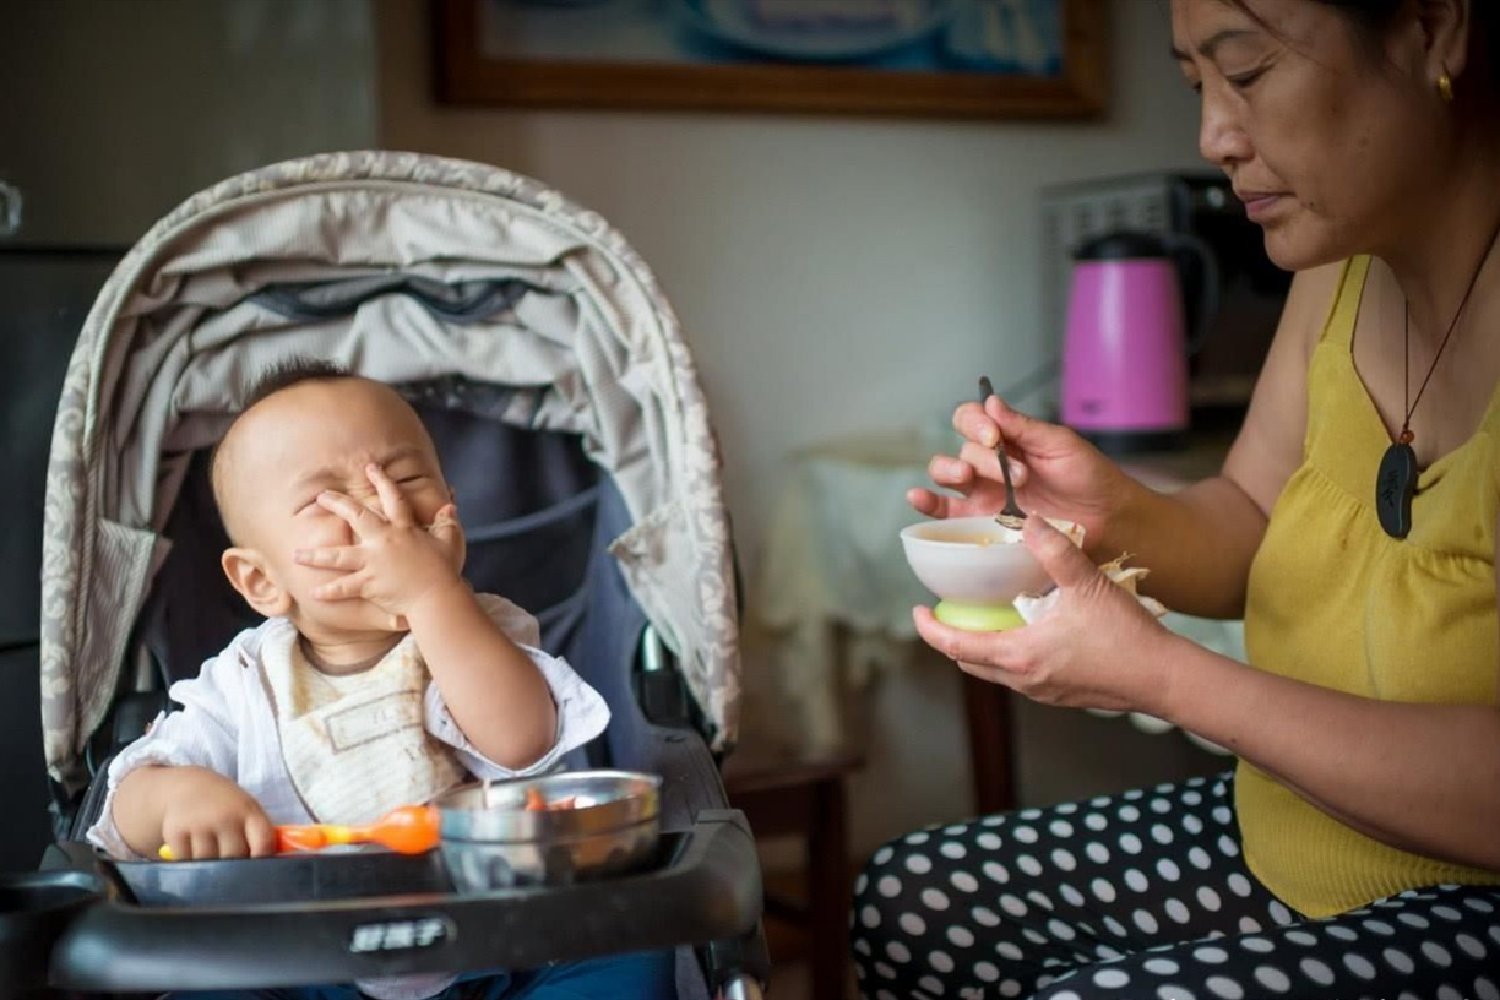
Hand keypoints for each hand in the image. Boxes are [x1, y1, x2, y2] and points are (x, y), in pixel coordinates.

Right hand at [158, 767, 276, 859]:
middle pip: (234, 858)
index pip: (263, 843)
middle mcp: (224, 816)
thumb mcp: (248, 811)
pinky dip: (190, 864)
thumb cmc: (226, 806)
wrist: (187, 786)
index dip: (263, 861)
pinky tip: (193, 853)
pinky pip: (186, 862)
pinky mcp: (176, 833)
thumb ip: (259, 836)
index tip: (261, 874)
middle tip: (232, 870)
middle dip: (235, 869)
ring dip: (210, 869)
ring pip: (208, 864)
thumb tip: (273, 869)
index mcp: (249, 812)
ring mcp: (199, 824)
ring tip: (211, 858)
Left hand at [294, 464, 464, 621]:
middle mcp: (384, 541)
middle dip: (337, 504)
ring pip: (338, 557)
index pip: (392, 499)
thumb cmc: (444, 570)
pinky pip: (344, 588)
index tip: (369, 468)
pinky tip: (314, 592)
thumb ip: (447, 523)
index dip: (382, 481)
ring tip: (296, 555)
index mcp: (403, 529)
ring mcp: (373, 563)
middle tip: (321, 496)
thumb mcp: (450, 541)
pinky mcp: (369, 584)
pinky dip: (329, 591)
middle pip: (356, 517)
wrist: (437, 597)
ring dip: (316, 556)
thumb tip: (450, 506)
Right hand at [909, 395, 1133, 549]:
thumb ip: (1023, 426)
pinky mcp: (981, 521)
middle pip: (961, 447)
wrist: (1107, 520)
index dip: (975, 422)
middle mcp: (990, 463)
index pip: (973, 418)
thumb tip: (990, 401)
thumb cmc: (1088, 477)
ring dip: (950, 471)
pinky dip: (927, 504)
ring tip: (970, 479)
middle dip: (980, 456)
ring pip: (946, 473)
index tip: (994, 435)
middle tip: (1013, 473)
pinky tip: (918, 497)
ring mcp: (983, 492)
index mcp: (1008, 438)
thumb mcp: (1060, 443)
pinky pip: (945, 511)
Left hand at [913, 516, 1176, 712]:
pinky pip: (1019, 675)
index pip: (955, 645)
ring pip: (994, 671)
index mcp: (1019, 655)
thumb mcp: (1086, 583)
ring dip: (981, 645)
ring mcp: (1041, 691)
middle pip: (969, 661)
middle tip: (946, 610)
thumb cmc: (1125, 636)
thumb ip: (1053, 549)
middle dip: (951, 637)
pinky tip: (1024, 629)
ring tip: (982, 615)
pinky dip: (1008, 653)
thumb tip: (1026, 518)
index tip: (917, 610)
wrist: (1162, 677)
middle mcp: (1023, 679)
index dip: (929, 628)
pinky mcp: (1059, 694)